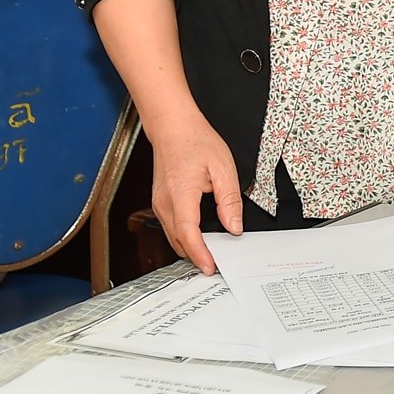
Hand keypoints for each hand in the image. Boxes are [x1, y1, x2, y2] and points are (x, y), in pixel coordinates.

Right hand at [148, 113, 242, 274]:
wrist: (173, 127)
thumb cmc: (196, 141)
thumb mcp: (223, 168)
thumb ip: (229, 200)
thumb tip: (234, 226)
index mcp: (181, 194)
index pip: (188, 233)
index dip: (200, 254)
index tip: (210, 267)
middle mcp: (165, 202)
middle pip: (178, 241)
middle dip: (196, 256)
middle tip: (218, 265)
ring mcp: (159, 203)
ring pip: (172, 236)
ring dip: (189, 248)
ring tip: (211, 255)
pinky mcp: (160, 201)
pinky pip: (170, 227)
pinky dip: (184, 237)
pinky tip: (199, 238)